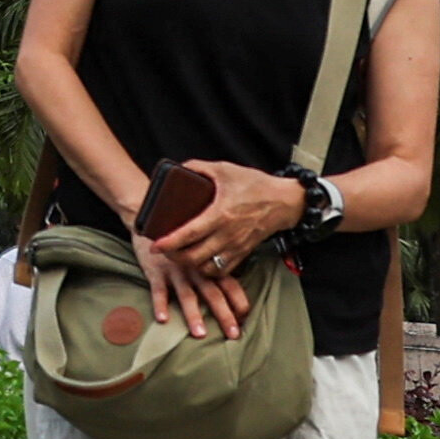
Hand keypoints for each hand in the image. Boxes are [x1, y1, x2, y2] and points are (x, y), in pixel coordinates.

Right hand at [137, 235, 252, 341]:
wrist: (150, 222)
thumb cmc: (178, 244)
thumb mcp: (199, 251)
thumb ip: (214, 269)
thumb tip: (234, 292)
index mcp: (208, 265)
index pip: (230, 285)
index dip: (239, 303)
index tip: (245, 321)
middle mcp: (195, 269)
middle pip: (213, 294)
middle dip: (224, 316)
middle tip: (233, 334)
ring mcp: (176, 271)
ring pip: (187, 296)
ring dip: (194, 315)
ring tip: (200, 334)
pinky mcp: (156, 272)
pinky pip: (158, 291)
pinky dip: (160, 305)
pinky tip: (163, 319)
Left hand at [146, 159, 311, 285]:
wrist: (284, 201)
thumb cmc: (255, 185)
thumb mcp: (225, 169)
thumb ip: (199, 167)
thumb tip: (179, 168)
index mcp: (220, 214)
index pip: (189, 234)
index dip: (169, 243)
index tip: (155, 245)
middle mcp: (228, 235)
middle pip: (194, 257)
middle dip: (174, 257)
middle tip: (163, 250)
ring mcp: (236, 247)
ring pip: (207, 268)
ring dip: (190, 266)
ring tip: (179, 256)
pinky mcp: (243, 253)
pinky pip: (222, 270)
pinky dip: (208, 270)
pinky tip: (199, 261)